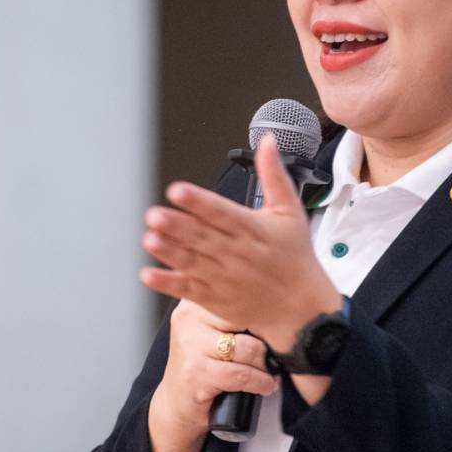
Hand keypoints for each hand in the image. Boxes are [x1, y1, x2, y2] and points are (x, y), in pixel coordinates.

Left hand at [140, 133, 342, 352]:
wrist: (303, 308)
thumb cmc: (295, 258)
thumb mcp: (290, 212)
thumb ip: (274, 175)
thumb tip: (266, 143)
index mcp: (252, 229)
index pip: (221, 212)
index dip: (198, 201)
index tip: (178, 191)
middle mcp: (236, 253)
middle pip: (202, 236)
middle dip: (176, 225)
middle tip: (154, 214)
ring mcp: (224, 277)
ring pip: (192, 261)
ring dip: (169, 251)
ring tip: (150, 239)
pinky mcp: (216, 298)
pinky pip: (188, 290)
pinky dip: (168, 283)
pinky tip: (149, 274)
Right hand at [149, 299, 279, 441]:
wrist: (177, 400)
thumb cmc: (203, 363)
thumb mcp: (213, 330)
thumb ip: (234, 315)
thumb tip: (278, 311)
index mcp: (195, 302)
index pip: (241, 296)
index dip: (265, 312)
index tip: (279, 325)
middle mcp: (189, 318)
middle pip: (247, 319)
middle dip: (268, 338)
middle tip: (277, 350)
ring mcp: (190, 346)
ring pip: (248, 348)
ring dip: (266, 364)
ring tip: (272, 371)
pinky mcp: (195, 374)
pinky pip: (241, 374)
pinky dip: (260, 382)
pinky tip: (265, 385)